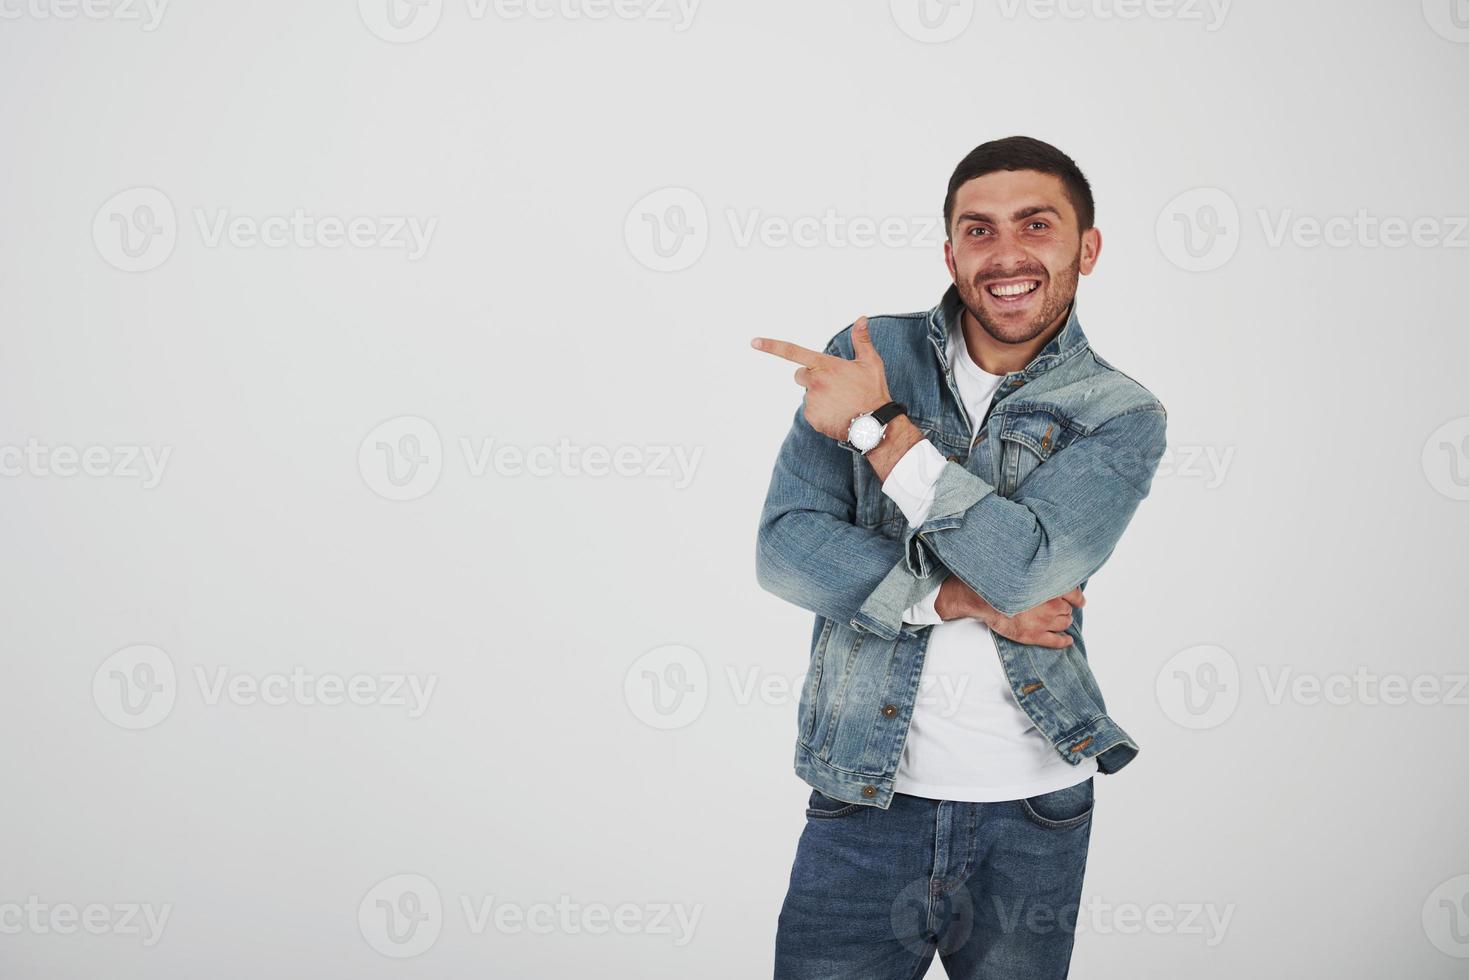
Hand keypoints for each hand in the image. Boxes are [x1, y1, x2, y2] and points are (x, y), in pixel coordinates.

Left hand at [750, 316, 891, 440]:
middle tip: (834, 385)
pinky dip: (822, 413)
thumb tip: (861, 318)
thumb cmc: (873, 391)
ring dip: (820, 396)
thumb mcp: (870, 363)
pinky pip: (811, 411)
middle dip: (812, 378)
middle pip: (800, 375)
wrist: (874, 425)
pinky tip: (837, 413)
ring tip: (841, 402)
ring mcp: (812, 400)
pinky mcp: (812, 417)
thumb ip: (861, 340)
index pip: (793, 351)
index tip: (754, 342)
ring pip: (809, 394)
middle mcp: (815, 382)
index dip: (771, 346)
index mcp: (825, 365)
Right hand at [934, 576, 1083, 648]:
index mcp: (1051, 587)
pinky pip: (1056, 641)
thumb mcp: (1024, 570)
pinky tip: (1067, 640)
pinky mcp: (1034, 636)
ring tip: (1060, 620)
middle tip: (1058, 607)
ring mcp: (1044, 622)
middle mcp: (1051, 605)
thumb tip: (1052, 570)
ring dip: (1064, 621)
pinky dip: (1064, 641)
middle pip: (1067, 609)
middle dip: (1064, 608)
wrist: (982, 598)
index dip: (1077, 597)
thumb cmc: (1000, 583)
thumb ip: (1041, 572)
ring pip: (1064, 623)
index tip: (1079, 600)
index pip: (1074, 593)